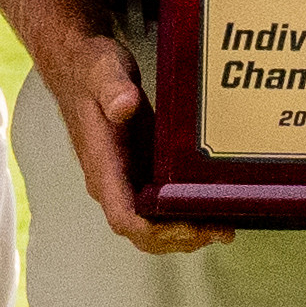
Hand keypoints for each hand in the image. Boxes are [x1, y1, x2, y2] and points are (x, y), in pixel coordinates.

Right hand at [46, 30, 217, 257]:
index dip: (156, 231)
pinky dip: (185, 217)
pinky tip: (214, 210)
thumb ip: (113, 88)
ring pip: (152, 227)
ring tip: (224, 227)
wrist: (81, 67)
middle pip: (141, 234)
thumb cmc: (91, 70)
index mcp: (102, 166)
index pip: (124, 218)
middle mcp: (111, 183)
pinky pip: (159, 209)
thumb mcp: (103, 70)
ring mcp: (125, 181)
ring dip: (186, 234)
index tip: (189, 226)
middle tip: (220, 230)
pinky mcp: (138, 173)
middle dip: (180, 239)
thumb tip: (125, 106)